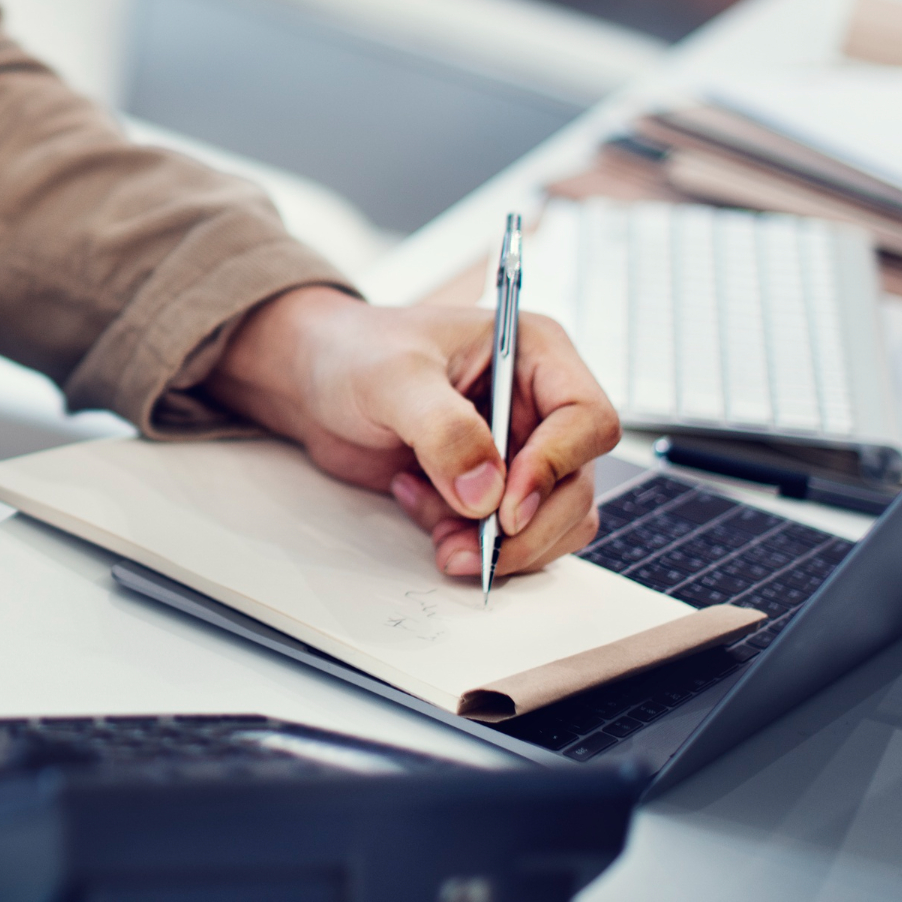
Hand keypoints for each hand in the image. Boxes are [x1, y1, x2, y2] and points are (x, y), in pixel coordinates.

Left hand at [206, 286, 621, 576]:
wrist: (315, 382)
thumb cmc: (355, 353)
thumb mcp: (394, 379)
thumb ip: (443, 429)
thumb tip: (487, 493)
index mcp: (535, 353)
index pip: (587, 419)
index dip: (556, 466)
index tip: (506, 507)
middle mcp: (539, 404)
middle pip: (577, 484)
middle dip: (527, 529)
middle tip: (470, 549)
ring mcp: (520, 450)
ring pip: (553, 522)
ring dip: (500, 546)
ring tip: (438, 534)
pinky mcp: (492, 489)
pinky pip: (510, 537)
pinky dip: (470, 542)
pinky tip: (418, 506)